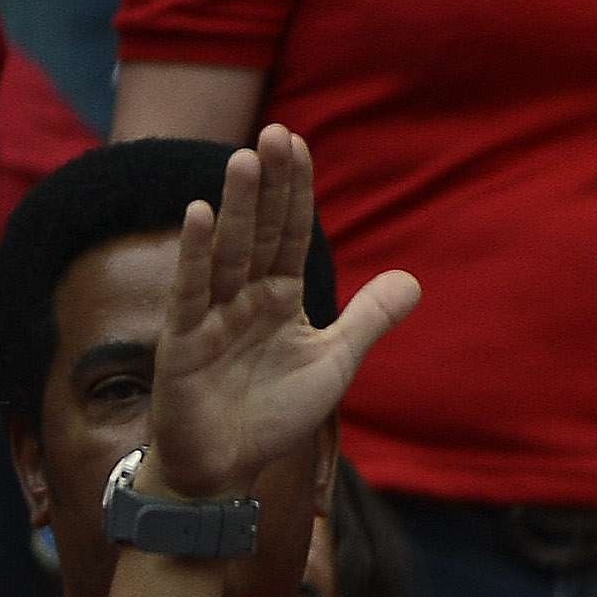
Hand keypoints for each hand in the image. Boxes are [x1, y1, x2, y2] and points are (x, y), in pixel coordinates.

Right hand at [144, 129, 416, 504]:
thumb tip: (414, 278)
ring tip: (244, 160)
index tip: (298, 142)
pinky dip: (195, 254)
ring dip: (237, 206)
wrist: (228, 464)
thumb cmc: (275, 412)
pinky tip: (200, 214)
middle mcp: (244, 296)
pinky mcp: (182, 341)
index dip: (295, 190)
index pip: (290, 232)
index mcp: (280, 296)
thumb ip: (370, 319)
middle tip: (274, 131)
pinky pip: (190, 291)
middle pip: (260, 231)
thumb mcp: (336, 361)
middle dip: (269, 185)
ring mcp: (211, 315)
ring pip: (227, 252)